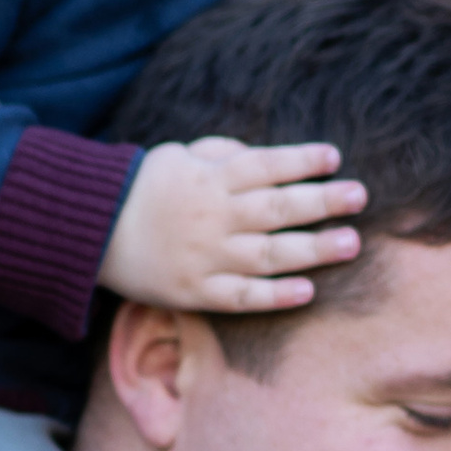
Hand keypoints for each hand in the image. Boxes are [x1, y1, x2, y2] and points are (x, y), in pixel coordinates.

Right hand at [96, 137, 364, 311]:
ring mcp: (205, 257)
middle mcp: (212, 217)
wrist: (92, 232)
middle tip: (359, 198)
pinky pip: (241, 296)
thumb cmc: (145, 189)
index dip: (300, 161)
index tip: (334, 158)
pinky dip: (275, 295)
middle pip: (276, 209)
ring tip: (351, 243)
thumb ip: (225, 154)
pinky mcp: (196, 292)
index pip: (263, 166)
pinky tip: (308, 291)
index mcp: (208, 180)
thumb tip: (270, 158)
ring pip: (268, 254)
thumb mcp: (180, 156)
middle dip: (322, 202)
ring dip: (313, 249)